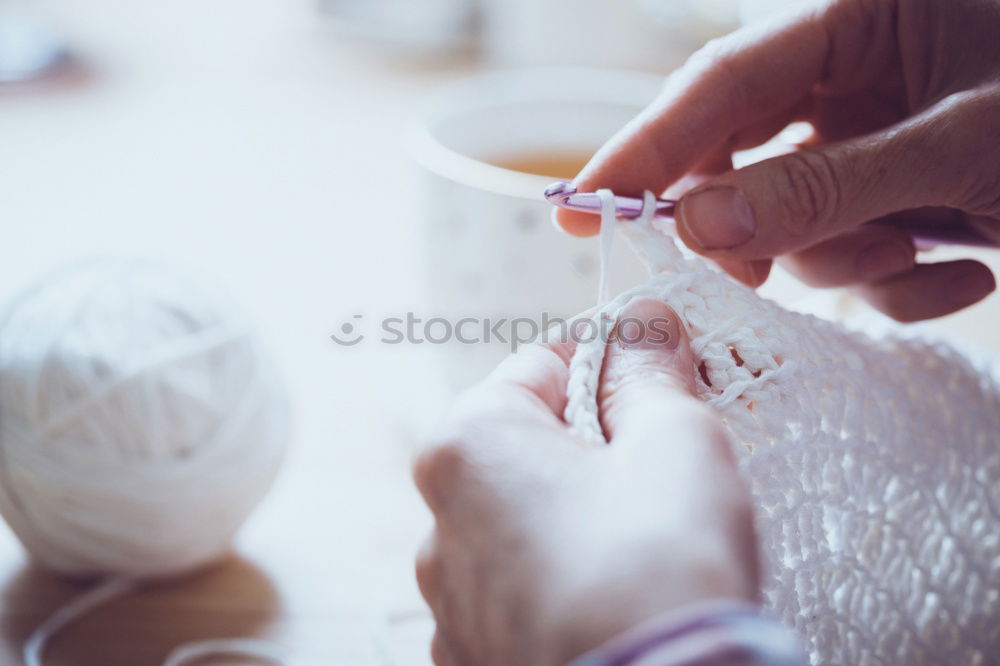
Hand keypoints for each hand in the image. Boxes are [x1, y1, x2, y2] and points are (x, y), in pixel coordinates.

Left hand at [412, 300, 758, 665]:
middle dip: (589, 449)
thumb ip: (651, 370)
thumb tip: (644, 322)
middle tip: (659, 473)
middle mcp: (438, 519)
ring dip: (571, 521)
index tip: (652, 383)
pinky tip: (608, 603)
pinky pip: (516, 595)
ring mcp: (449, 599)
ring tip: (638, 550)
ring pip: (519, 525)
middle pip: (524, 449)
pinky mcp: (470, 657)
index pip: (541, 366)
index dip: (607, 368)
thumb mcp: (676, 441)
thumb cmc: (659, 571)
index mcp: (470, 444)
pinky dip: (557, 587)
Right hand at [556, 0, 998, 321]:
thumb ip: (823, 185)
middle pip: (745, 158)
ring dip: (850, 260)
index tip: (577, 211)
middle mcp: (859, 78)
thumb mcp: (966, 148)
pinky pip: (862, 252)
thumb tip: (697, 224)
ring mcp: (880, 142)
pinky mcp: (908, 198)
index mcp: (861, 20)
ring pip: (801, 221)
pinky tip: (972, 275)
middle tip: (744, 276)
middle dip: (754, 225)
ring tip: (930, 255)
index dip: (643, 149)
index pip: (719, 86)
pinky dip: (904, 281)